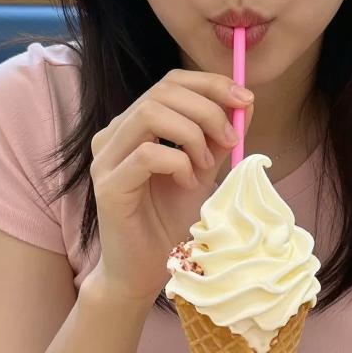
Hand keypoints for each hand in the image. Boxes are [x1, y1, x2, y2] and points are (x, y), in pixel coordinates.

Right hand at [89, 69, 254, 303]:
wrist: (143, 270)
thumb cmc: (168, 220)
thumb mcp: (203, 171)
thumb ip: (219, 138)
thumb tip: (246, 103)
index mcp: (133, 124)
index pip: (170, 82)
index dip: (210, 84)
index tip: (245, 99)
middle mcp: (114, 134)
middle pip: (161, 91)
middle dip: (207, 109)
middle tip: (231, 138)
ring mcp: (106, 158)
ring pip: (151, 114)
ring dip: (192, 134)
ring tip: (206, 164)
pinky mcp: (108, 185)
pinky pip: (147, 154)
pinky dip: (178, 163)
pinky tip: (187, 183)